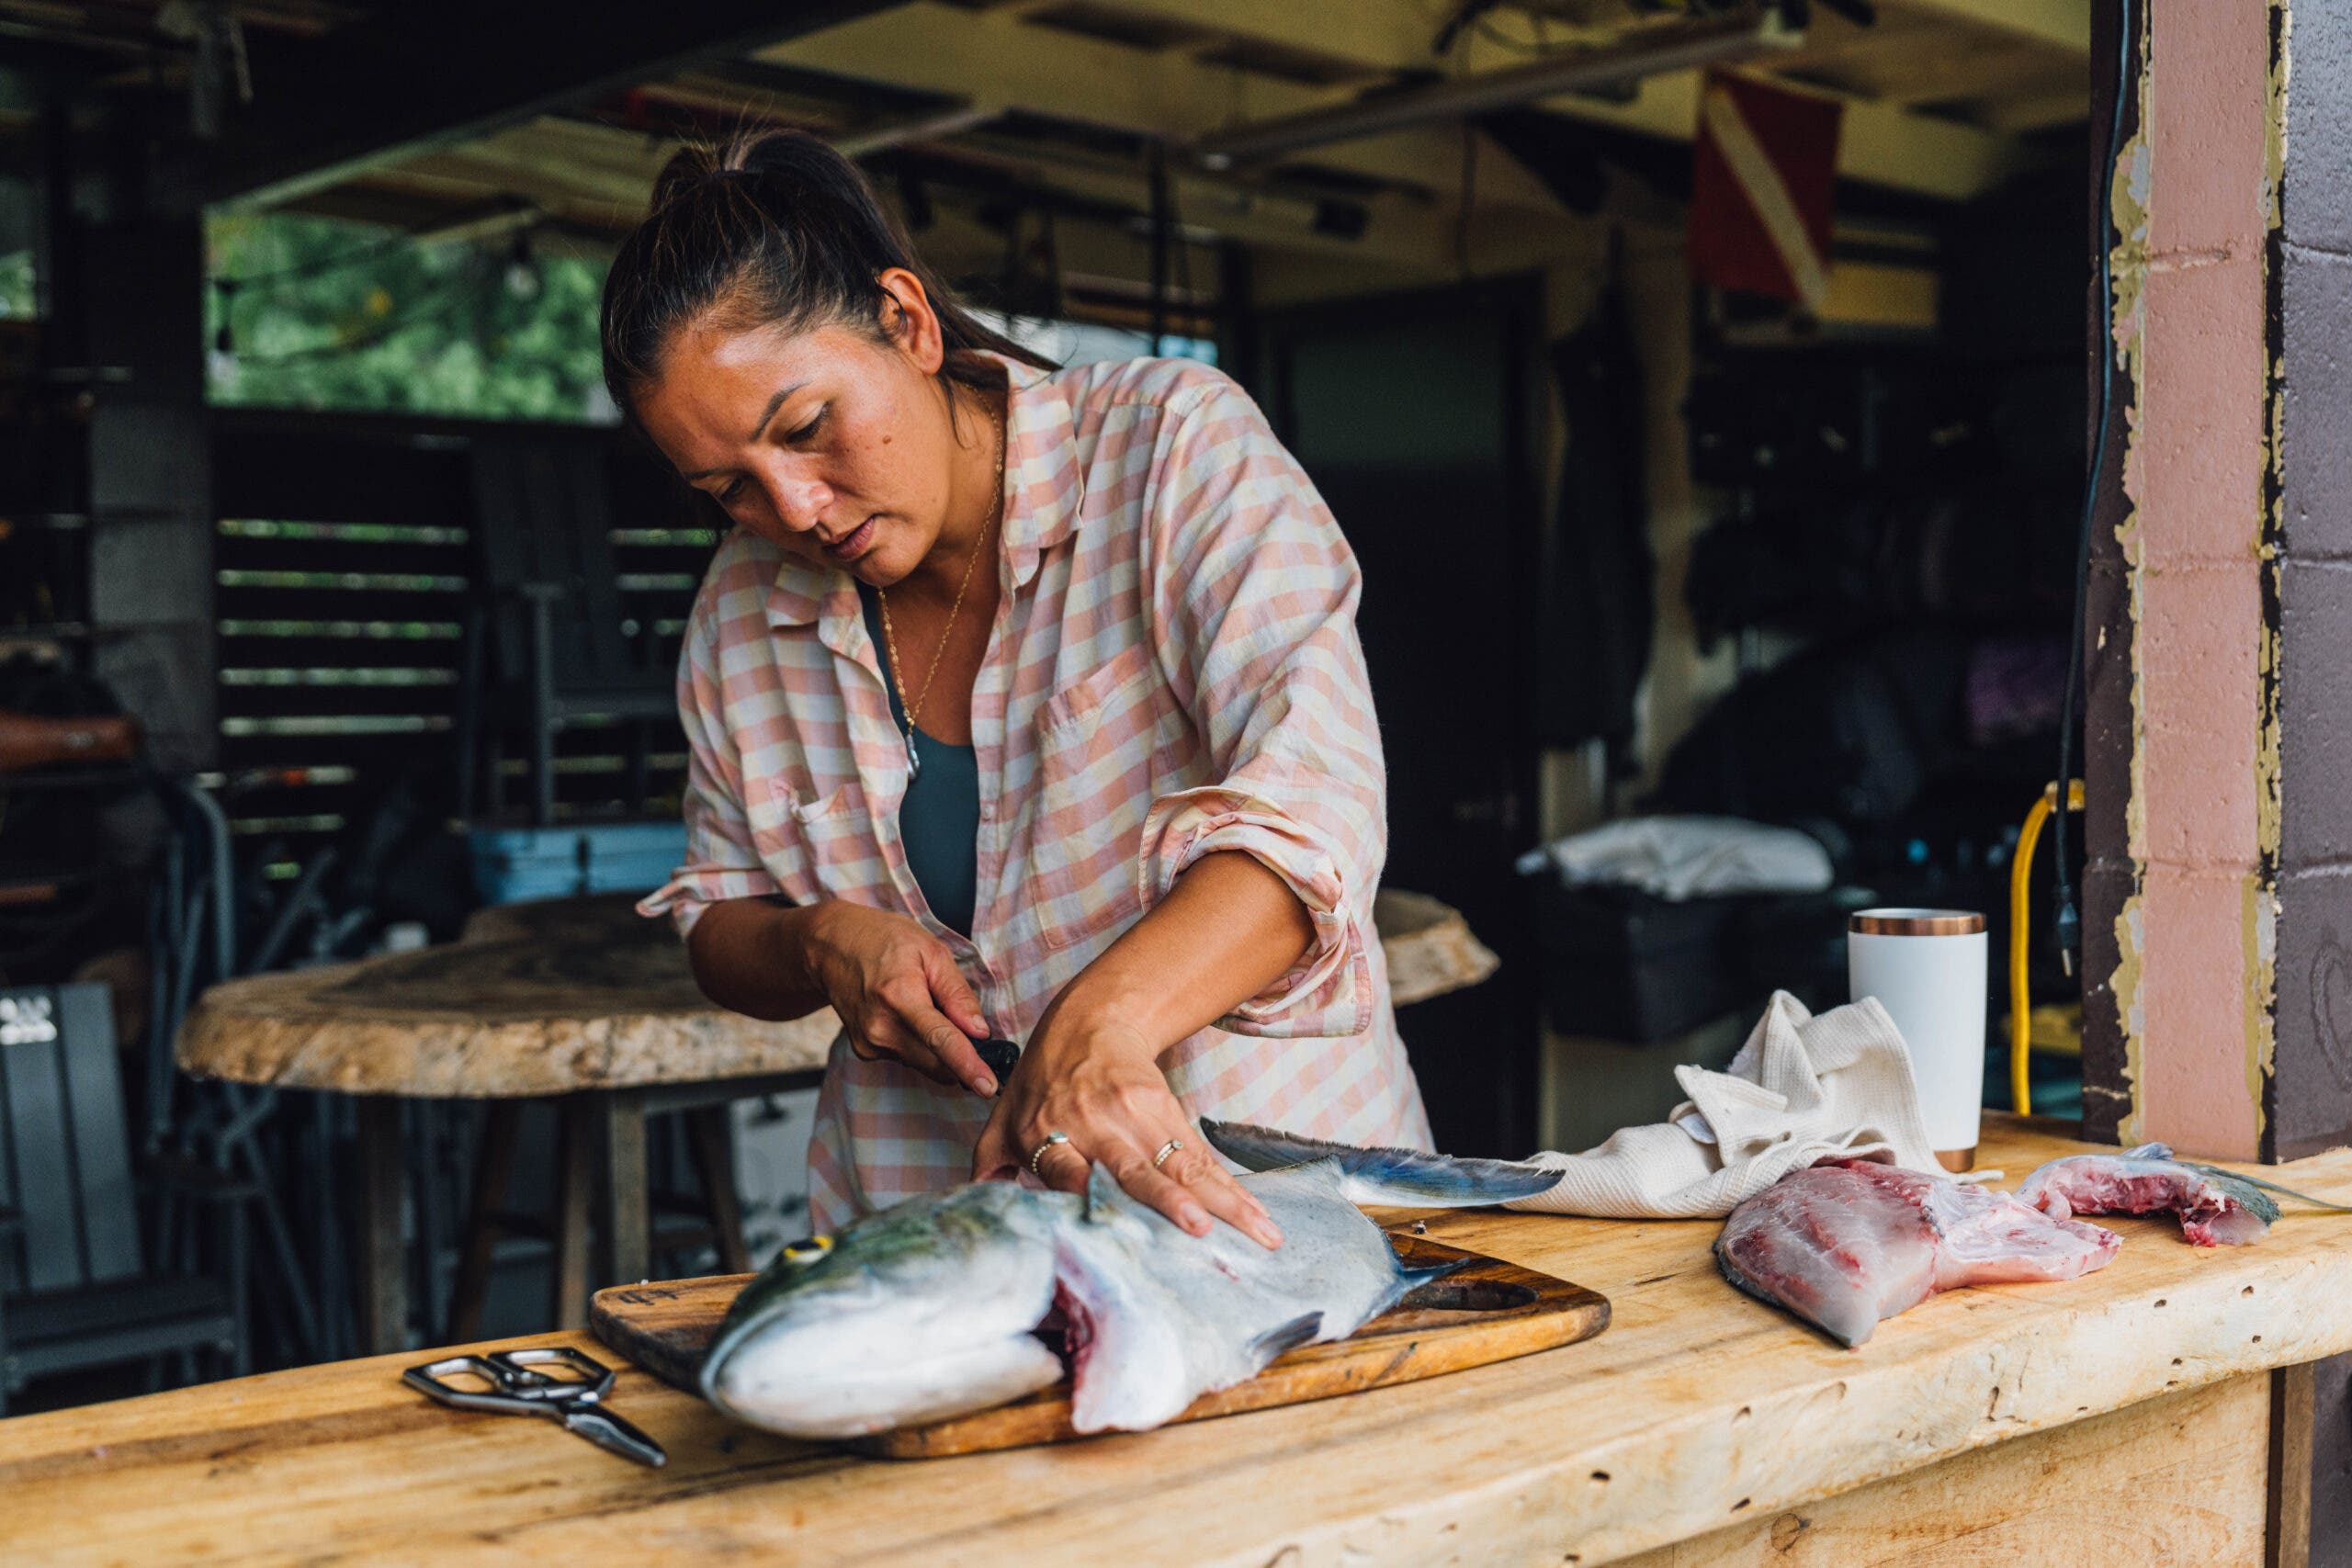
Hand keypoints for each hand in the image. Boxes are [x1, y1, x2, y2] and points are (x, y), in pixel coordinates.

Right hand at [799, 902, 995, 1095]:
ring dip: (939, 1050)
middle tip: (971, 1032)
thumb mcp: (931, 952)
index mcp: (900, 996)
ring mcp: (869, 1044)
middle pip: (936, 1064)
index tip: (988, 1087)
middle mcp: (880, 1027)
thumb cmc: (885, 941)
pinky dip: (919, 1045)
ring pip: (924, 1064)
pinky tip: (907, 1016)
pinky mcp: (865, 1052)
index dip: (968, 1065)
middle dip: (962, 1059)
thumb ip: (956, 994)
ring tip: (925, 1006)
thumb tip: (979, 1031)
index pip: (940, 1040)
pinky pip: (908, 1058)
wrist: (832, 947)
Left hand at [972, 1012, 1282, 1248]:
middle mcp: (1095, 1128)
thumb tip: (974, 1201)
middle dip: (1167, 1199)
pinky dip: (1230, 1187)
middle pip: (1135, 1170)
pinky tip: (1257, 1217)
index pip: (1068, 1174)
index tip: (1114, 1230)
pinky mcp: (1167, 1110)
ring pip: (1181, 1166)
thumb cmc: (1041, 1081)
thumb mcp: (1005, 1116)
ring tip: (1255, 1231)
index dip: (1090, 1197)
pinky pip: (1200, 1156)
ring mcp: (1136, 1119)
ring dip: (1220, 1201)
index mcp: (1049, 1135)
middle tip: (1196, 1227)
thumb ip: (989, 1161)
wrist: (1089, 1021)